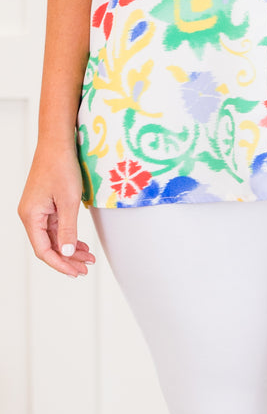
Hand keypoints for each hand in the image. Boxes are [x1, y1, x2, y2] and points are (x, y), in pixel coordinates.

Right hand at [18, 140, 95, 278]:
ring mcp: (38, 209)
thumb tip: (66, 254)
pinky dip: (68, 235)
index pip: (43, 250)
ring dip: (70, 248)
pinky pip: (55, 225)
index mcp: (31, 216)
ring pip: (53, 236)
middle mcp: (30, 215)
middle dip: (67, 258)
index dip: (60, 263)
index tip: (77, 272)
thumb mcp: (68, 201)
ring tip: (88, 258)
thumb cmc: (62, 167)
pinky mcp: (45, 203)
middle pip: (48, 245)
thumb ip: (67, 229)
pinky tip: (80, 243)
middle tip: (86, 268)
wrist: (58, 142)